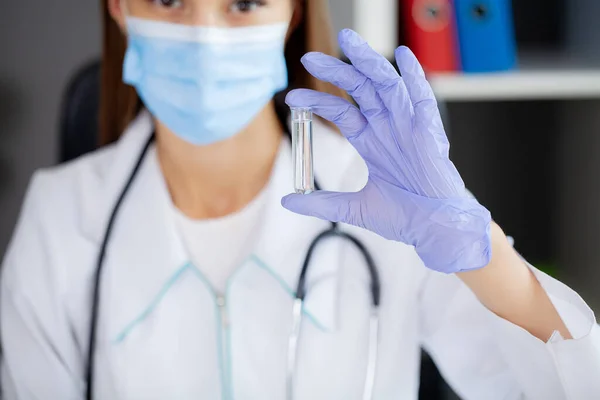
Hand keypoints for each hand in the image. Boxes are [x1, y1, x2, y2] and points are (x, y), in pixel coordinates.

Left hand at [282, 29, 491, 273]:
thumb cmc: (404, 216)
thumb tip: (287, 201)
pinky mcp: (429, 131)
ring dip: (368, 62)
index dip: (317, 102)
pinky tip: (403, 56)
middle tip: (310, 58)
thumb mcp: (354, 208)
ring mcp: (408, 126)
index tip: (293, 98)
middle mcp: (388, 128)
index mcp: (371, 142)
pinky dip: (414, 76)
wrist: (435, 229)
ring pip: (386, 85)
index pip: (341, 111)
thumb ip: (321, 203)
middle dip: (336, 71)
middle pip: (360, 89)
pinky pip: (422, 97)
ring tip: (349, 41)